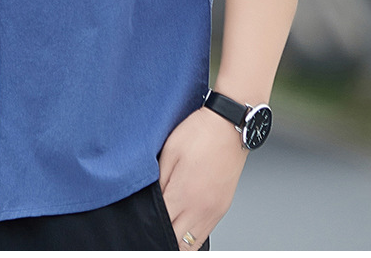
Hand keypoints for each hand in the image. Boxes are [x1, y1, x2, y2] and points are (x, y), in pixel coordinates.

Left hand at [158, 106, 248, 249]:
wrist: (229, 127)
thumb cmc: (199, 134)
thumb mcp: (169, 153)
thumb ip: (159, 181)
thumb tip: (151, 201)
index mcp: (184, 194)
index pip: (162, 225)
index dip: (149, 225)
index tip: (141, 223)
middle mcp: (201, 209)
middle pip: (177, 242)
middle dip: (162, 236)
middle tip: (152, 227)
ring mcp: (214, 211)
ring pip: (193, 244)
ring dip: (178, 239)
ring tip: (166, 227)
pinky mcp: (223, 208)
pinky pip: (205, 233)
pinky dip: (192, 234)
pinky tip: (183, 223)